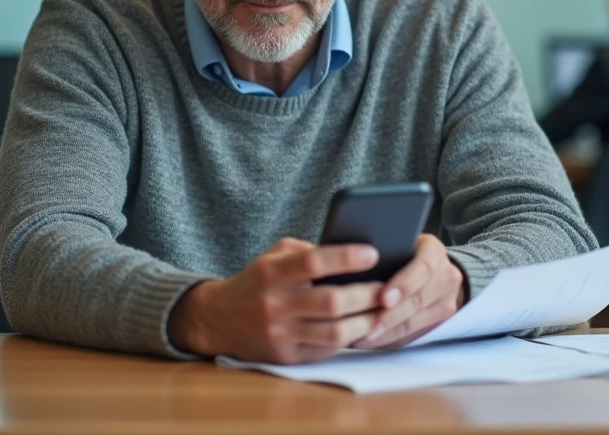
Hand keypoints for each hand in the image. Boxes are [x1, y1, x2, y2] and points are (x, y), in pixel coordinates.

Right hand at [167, 238, 384, 363]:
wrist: (219, 318)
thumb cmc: (259, 280)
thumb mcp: (274, 255)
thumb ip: (309, 251)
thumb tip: (353, 255)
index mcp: (271, 272)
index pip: (313, 262)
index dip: (346, 258)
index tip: (373, 254)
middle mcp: (274, 304)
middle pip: (331, 302)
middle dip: (367, 295)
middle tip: (389, 287)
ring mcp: (280, 335)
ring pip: (334, 333)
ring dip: (366, 322)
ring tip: (383, 310)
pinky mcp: (286, 357)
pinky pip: (327, 350)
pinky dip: (350, 339)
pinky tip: (364, 328)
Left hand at [352, 234, 464, 349]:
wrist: (434, 268)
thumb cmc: (403, 252)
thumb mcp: (397, 243)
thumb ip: (383, 252)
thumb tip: (352, 263)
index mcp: (433, 251)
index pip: (422, 268)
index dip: (403, 285)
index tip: (383, 298)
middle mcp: (445, 276)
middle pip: (417, 300)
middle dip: (389, 316)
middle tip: (365, 326)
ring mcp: (446, 300)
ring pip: (414, 322)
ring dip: (386, 332)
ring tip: (361, 337)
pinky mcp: (441, 321)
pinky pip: (413, 334)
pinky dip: (390, 339)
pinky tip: (371, 341)